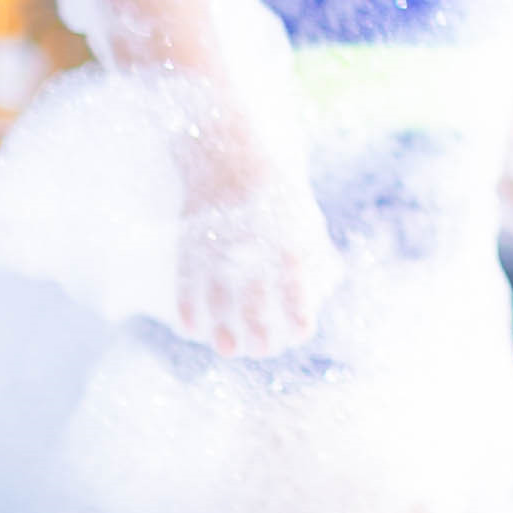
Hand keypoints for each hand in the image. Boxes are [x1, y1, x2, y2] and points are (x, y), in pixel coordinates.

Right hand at [173, 167, 333, 359]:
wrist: (231, 163)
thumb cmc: (276, 198)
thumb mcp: (304, 219)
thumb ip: (314, 255)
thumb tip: (327, 288)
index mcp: (285, 243)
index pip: (295, 289)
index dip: (298, 314)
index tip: (302, 332)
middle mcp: (250, 252)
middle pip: (253, 304)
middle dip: (259, 333)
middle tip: (263, 350)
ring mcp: (216, 252)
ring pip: (215, 303)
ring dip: (221, 331)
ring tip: (228, 349)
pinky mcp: (189, 250)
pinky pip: (185, 288)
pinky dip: (188, 311)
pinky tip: (192, 329)